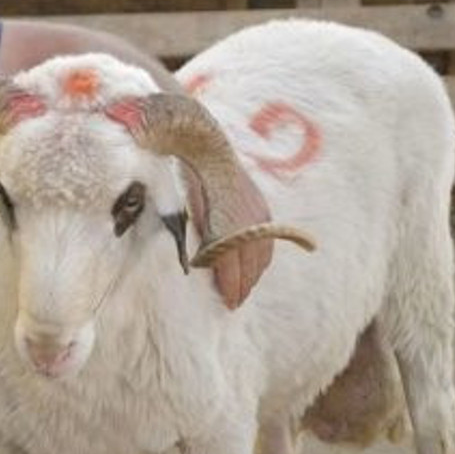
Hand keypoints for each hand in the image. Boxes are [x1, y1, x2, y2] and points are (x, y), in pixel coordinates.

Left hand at [184, 165, 273, 308]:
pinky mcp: (262, 209)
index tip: (229, 305)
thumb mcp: (186, 216)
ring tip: (243, 288)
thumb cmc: (187, 183)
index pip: (232, 270)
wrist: (205, 148)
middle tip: (234, 301)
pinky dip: (261, 258)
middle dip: (243, 287)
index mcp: (226, 229)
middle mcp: (247, 224)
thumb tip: (202, 266)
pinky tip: (254, 265)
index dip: (232, 290)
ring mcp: (258, 217)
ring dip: (254, 275)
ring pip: (262, 257)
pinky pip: (268, 242)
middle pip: (250, 268)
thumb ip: (199, 243)